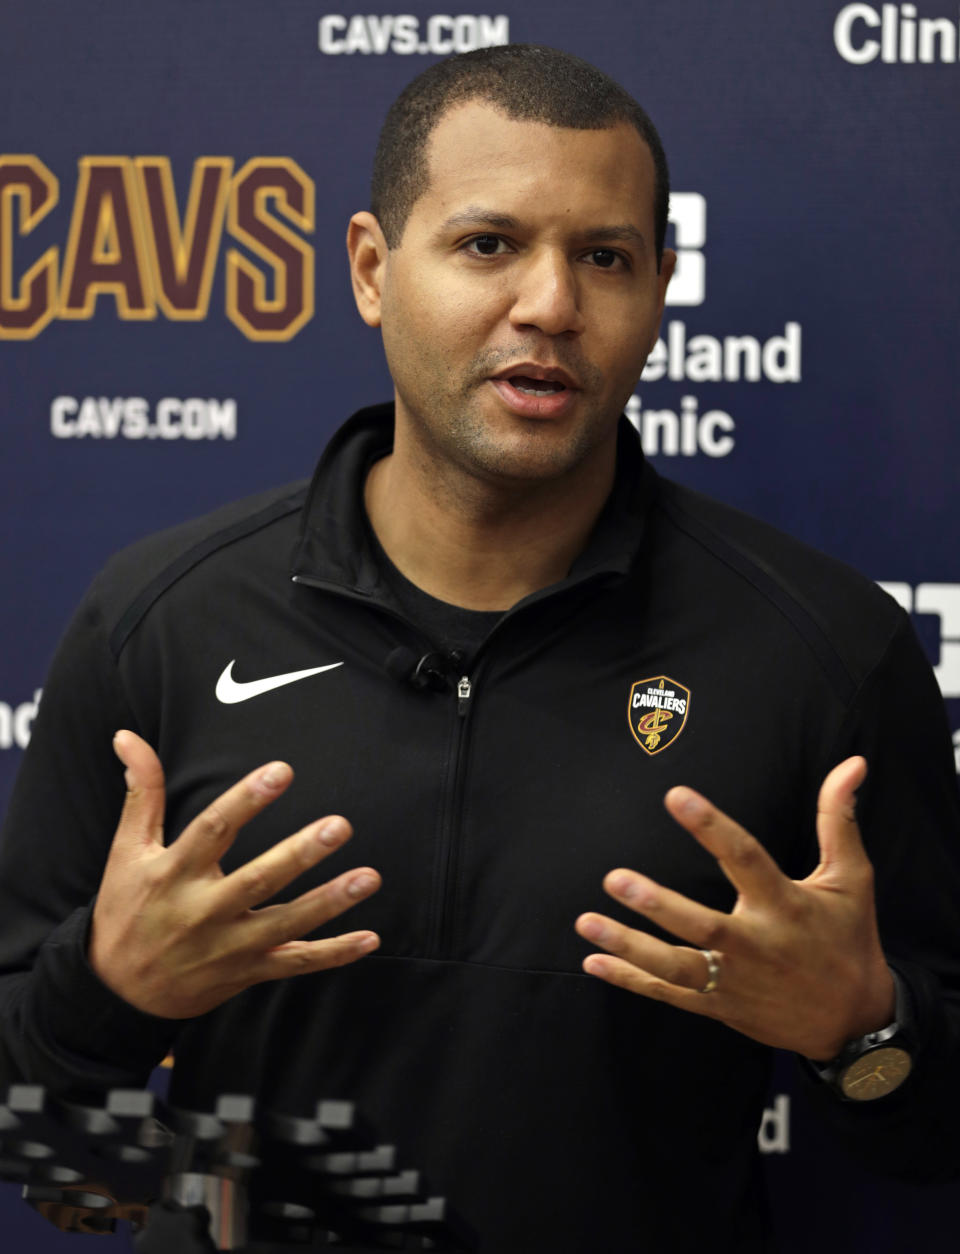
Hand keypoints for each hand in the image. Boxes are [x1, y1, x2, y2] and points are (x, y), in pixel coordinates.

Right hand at [88, 731, 380, 1018]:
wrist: (116, 994)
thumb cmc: (126, 911)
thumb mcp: (126, 851)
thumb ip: (142, 793)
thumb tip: (128, 736)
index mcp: (174, 873)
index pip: (213, 830)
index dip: (246, 800)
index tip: (281, 771)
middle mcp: (202, 911)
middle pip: (258, 880)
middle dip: (300, 854)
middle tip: (340, 826)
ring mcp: (227, 946)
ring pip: (285, 924)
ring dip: (329, 902)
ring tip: (369, 877)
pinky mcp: (246, 973)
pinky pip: (294, 964)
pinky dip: (333, 954)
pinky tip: (369, 938)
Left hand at [574, 757, 894, 1059]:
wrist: (856, 1022)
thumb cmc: (849, 939)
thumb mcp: (850, 878)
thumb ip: (838, 819)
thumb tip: (852, 764)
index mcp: (785, 905)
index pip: (745, 858)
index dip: (711, 827)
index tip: (676, 795)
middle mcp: (756, 946)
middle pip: (701, 926)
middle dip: (658, 905)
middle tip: (615, 879)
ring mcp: (734, 982)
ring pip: (676, 968)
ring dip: (629, 947)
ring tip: (586, 922)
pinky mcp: (720, 1007)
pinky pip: (669, 994)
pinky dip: (630, 980)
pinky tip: (593, 962)